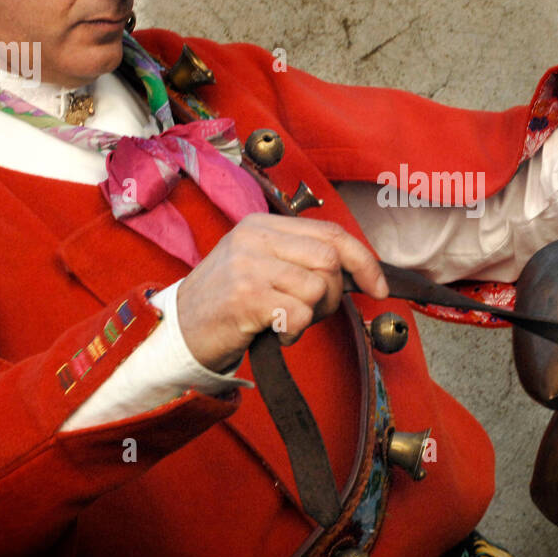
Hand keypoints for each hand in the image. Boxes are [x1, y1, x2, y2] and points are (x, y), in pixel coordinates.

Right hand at [175, 213, 388, 371]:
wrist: (178, 329)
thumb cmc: (227, 302)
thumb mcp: (260, 264)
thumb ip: (301, 258)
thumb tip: (357, 271)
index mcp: (262, 223)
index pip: (331, 232)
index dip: (364, 260)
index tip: (379, 287)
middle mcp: (255, 237)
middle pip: (330, 260)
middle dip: (333, 295)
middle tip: (310, 312)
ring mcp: (249, 265)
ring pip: (318, 288)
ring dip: (312, 316)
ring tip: (286, 320)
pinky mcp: (246, 297)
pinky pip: (299, 314)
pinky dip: (295, 332)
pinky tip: (275, 331)